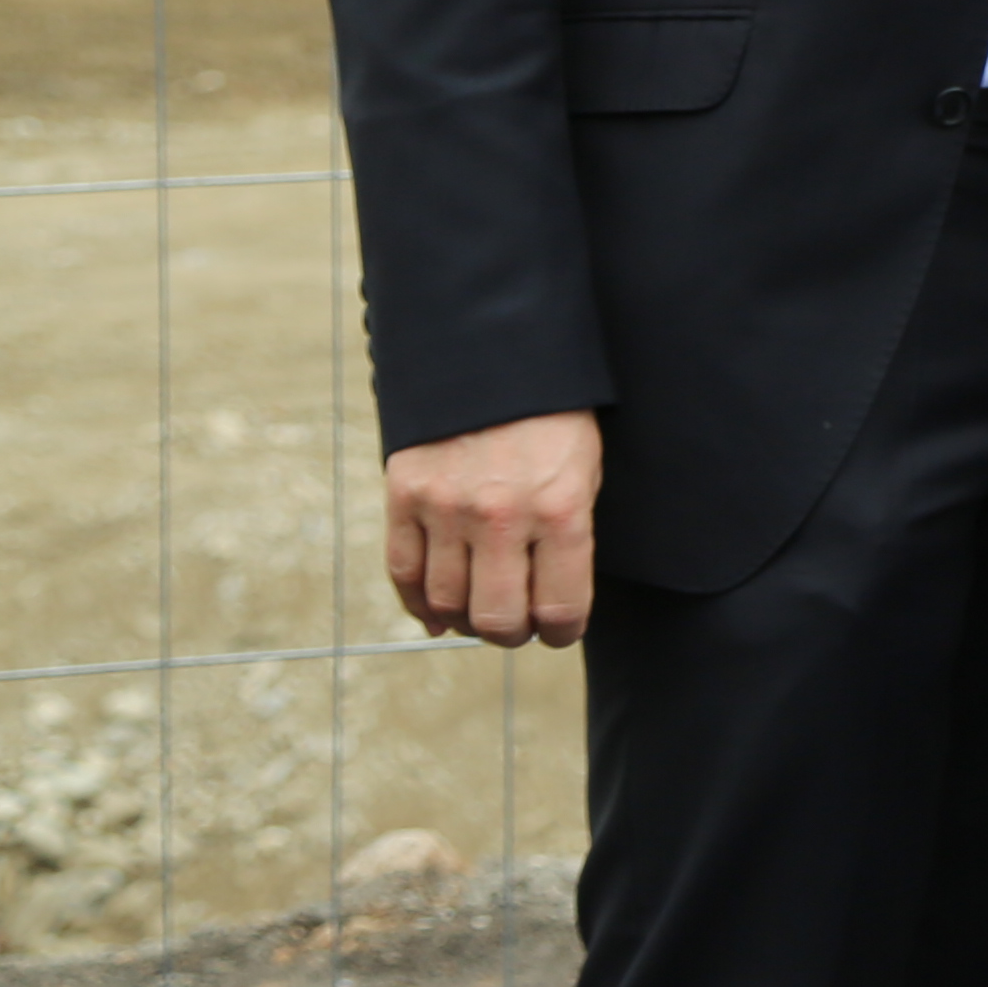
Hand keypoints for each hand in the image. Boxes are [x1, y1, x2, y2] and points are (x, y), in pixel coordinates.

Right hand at [387, 411, 602, 648]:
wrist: (493, 352)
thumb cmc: (553, 417)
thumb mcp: (584, 471)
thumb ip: (568, 535)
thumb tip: (549, 602)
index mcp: (560, 508)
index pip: (560, 607)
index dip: (561, 632)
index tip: (559, 631)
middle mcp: (500, 514)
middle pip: (497, 619)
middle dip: (512, 634)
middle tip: (518, 626)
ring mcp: (446, 506)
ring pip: (447, 602)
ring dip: (466, 619)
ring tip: (480, 612)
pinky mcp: (404, 494)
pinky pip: (404, 572)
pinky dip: (419, 602)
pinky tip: (437, 611)